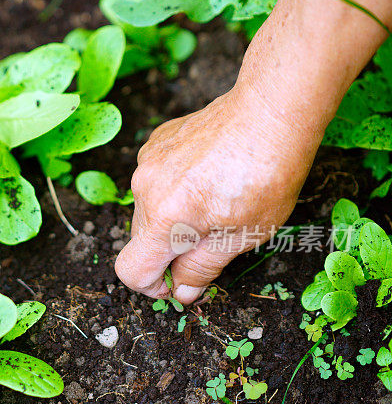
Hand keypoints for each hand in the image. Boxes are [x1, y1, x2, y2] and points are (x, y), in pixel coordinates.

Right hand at [115, 81, 321, 303]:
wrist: (271, 110)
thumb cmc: (265, 174)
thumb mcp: (242, 236)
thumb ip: (202, 269)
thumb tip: (181, 293)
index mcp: (164, 219)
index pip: (131, 271)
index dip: (152, 287)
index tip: (178, 283)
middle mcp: (145, 189)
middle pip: (140, 240)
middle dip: (168, 251)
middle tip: (210, 243)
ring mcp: (147, 162)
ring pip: (148, 209)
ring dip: (172, 219)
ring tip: (215, 202)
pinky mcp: (155, 143)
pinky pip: (154, 180)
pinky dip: (174, 189)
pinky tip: (208, 177)